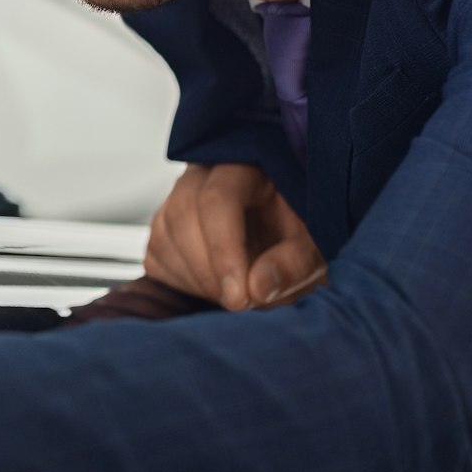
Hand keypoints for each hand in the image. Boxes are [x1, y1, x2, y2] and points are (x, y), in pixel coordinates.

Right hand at [145, 163, 325, 310]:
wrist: (285, 240)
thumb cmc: (302, 235)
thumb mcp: (315, 247)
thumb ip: (294, 264)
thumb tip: (258, 288)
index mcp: (246, 169)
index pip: (218, 199)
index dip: (224, 250)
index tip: (240, 296)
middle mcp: (203, 176)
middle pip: (183, 216)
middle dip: (210, 270)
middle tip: (242, 303)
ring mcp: (176, 200)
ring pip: (165, 237)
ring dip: (198, 280)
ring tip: (237, 295)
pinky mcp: (162, 228)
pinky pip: (156, 256)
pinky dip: (183, 283)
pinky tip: (215, 289)